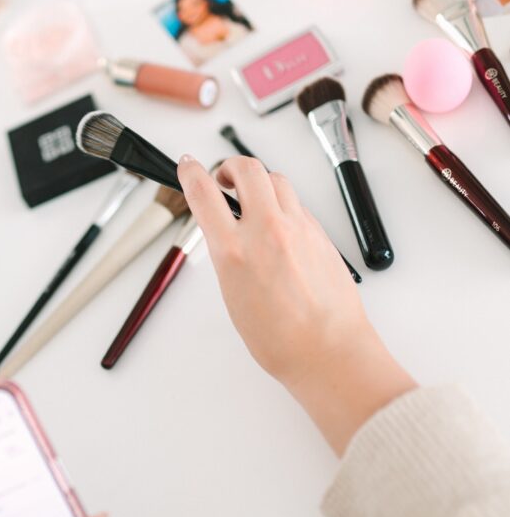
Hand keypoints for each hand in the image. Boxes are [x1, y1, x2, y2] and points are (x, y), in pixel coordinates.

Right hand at [178, 155, 414, 452]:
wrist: (328, 352)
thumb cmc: (281, 340)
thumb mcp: (233, 297)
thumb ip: (229, 258)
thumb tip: (227, 235)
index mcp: (235, 251)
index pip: (203, 192)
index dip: (190, 172)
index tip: (188, 165)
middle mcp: (266, 231)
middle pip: (247, 168)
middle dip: (230, 166)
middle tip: (224, 178)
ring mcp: (298, 228)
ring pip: (277, 180)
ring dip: (259, 181)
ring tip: (253, 199)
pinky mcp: (320, 233)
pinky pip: (297, 204)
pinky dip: (283, 205)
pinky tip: (279, 224)